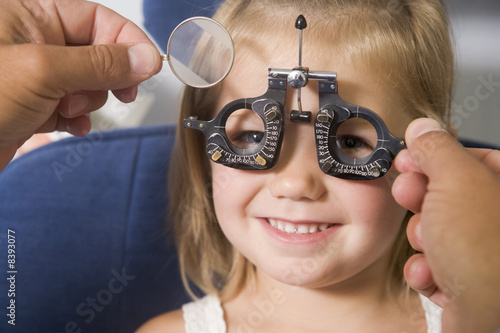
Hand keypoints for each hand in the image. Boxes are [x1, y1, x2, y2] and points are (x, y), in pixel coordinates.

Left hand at [0, 0, 161, 169]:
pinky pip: (72, 106)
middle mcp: (33, 41)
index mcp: (30, 13)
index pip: (97, 18)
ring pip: (88, 82)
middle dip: (106, 76)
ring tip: (66, 110)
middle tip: (119, 93)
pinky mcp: (33, 104)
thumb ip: (100, 62)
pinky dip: (77, 118)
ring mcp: (34, 75)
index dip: (127, 42)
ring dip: (87, 101)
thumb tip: (145, 57)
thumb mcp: (44, 71)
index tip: (148, 67)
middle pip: (97, 51)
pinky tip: (67, 125)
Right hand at [392, 118, 499, 332]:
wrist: (489, 320)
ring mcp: (483, 255)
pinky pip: (434, 265)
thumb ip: (437, 149)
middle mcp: (497, 223)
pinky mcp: (467, 284)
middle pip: (448, 196)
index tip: (410, 159)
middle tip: (410, 196)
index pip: (470, 158)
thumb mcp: (455, 181)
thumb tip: (422, 128)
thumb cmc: (484, 252)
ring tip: (430, 248)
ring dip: (422, 239)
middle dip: (421, 200)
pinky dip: (426, 269)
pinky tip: (432, 274)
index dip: (435, 156)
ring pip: (437, 231)